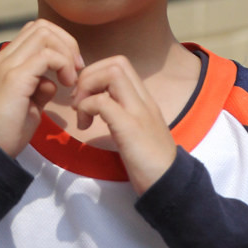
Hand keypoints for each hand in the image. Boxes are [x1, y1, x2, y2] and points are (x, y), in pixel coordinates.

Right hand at [0, 19, 82, 157]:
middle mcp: (4, 58)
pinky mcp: (14, 78)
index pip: (35, 32)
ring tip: (71, 78)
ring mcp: (7, 65)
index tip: (72, 69)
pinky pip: (46, 56)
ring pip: (44, 34)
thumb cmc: (7, 132)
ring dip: (65, 52)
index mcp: (6, 62)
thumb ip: (40, 88)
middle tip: (77, 69)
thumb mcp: (29, 106)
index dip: (59, 43)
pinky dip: (63, 65)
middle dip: (67, 43)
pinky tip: (67, 85)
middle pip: (41, 27)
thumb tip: (52, 82)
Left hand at [70, 55, 177, 193]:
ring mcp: (138, 112)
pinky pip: (103, 102)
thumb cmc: (150, 164)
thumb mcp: (135, 132)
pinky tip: (84, 125)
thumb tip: (98, 107)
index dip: (96, 72)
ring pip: (111, 74)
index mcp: (144, 100)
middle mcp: (143, 100)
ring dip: (87, 88)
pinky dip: (87, 108)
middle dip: (89, 75)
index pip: (120, 64)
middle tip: (78, 101)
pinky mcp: (130, 127)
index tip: (85, 96)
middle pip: (116, 63)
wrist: (169, 185)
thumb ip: (121, 115)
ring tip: (81, 111)